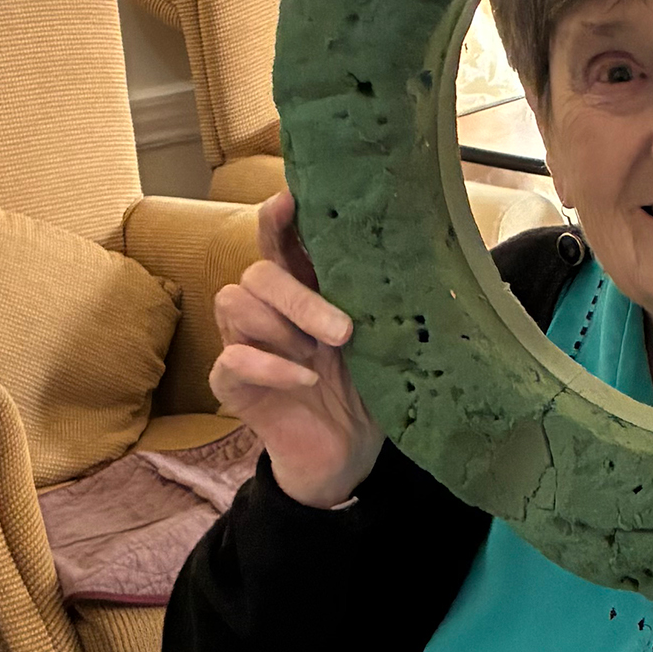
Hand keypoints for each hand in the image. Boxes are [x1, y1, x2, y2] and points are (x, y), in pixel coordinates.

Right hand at [210, 190, 384, 508]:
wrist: (350, 452)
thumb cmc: (366, 386)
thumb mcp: (382, 338)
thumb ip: (379, 300)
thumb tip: (421, 256)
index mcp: (304, 288)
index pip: (280, 240)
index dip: (279, 217)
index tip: (292, 198)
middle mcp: (270, 310)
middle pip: (258, 272)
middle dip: (298, 294)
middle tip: (344, 330)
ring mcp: (246, 344)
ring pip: (234, 302)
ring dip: (284, 325)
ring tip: (325, 355)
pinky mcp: (234, 385)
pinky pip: (231, 360)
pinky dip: (270, 366)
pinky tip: (305, 380)